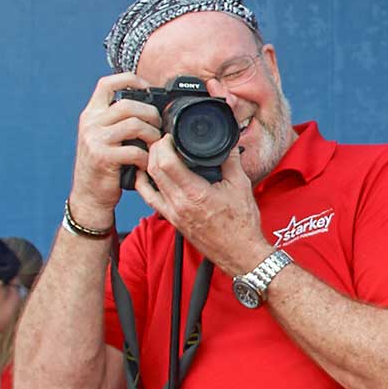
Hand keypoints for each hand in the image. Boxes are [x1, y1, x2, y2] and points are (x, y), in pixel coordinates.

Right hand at [69, 73, 162, 227]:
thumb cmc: (104, 165)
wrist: (89, 194)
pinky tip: (147, 163)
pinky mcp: (103, 157)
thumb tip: (150, 108)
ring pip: (134, 124)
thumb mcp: (104, 137)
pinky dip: (147, 157)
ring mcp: (95, 139)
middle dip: (151, 114)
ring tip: (155, 144)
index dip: (129, 79)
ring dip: (152, 134)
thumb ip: (118, 121)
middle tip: (159, 126)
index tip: (147, 87)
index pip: (106, 84)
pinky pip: (135, 150)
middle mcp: (90, 123)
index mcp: (91, 114)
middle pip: (128, 104)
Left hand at [132, 135, 269, 275]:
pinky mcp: (172, 220)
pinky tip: (149, 175)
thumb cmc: (242, 225)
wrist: (239, 252)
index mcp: (195, 194)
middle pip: (152, 169)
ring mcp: (172, 213)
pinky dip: (145, 183)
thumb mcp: (241, 186)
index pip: (165, 163)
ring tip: (157, 155)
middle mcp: (179, 204)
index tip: (171, 136)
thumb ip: (232, 161)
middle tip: (164, 141)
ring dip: (148, 164)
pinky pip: (150, 198)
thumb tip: (228, 143)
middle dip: (154, 150)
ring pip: (146, 183)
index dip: (164, 144)